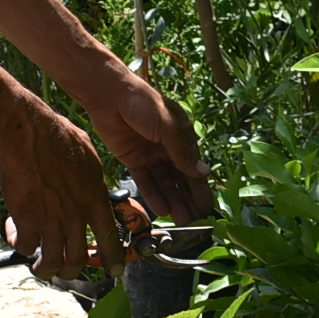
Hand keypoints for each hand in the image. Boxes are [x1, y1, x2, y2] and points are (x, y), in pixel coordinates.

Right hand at [0, 95, 123, 282]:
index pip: (110, 237)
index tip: (114, 270)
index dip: (113, 258)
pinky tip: (15, 234)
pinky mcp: (27, 222)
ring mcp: (52, 222)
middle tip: (64, 270)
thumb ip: (92, 178)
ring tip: (38, 266)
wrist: (28, 138)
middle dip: (71, 271)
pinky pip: (25, 247)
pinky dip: (20, 245)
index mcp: (95, 200)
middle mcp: (76, 216)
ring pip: (52, 262)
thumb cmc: (57, 138)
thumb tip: (92, 184)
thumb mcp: (88, 156)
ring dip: (44, 269)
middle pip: (77, 260)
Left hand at [87, 70, 212, 221]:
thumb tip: (204, 173)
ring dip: (174, 201)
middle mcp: (168, 148)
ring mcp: (151, 155)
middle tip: (196, 222)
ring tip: (181, 221)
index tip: (208, 209)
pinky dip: (154, 195)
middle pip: (181, 179)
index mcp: (182, 137)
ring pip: (165, 183)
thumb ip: (183, 153)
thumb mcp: (168, 128)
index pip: (195, 168)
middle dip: (189, 200)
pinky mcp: (133, 160)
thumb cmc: (145, 104)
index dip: (201, 188)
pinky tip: (162, 209)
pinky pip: (146, 181)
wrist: (110, 95)